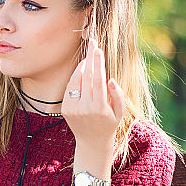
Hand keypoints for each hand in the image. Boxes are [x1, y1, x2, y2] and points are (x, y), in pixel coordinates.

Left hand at [62, 37, 124, 180]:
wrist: (92, 142)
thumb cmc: (109, 124)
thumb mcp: (120, 112)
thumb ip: (118, 95)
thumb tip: (111, 79)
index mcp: (100, 108)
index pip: (98, 80)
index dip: (98, 64)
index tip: (98, 50)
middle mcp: (84, 108)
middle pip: (86, 77)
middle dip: (89, 58)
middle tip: (92, 42)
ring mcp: (73, 109)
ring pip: (75, 81)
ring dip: (82, 67)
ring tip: (89, 57)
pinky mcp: (65, 109)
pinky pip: (70, 88)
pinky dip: (75, 78)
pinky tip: (82, 71)